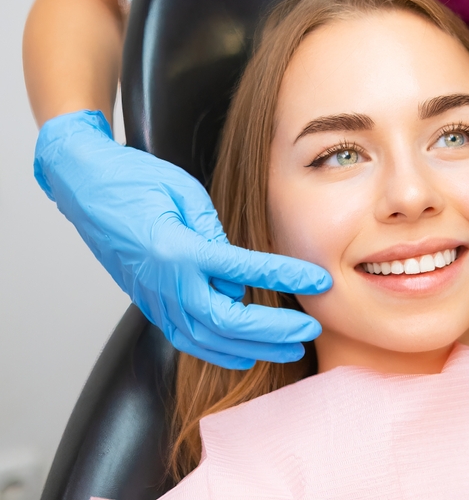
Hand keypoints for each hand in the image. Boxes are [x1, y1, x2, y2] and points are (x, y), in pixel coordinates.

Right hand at [34, 110, 331, 368]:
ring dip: (253, 349)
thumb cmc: (133, 180)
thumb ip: (216, 231)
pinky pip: (186, 338)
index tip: (319, 280)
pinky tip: (245, 353)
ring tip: (291, 349)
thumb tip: (244, 268)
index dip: (284, 277)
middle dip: (273, 332)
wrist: (83, 185)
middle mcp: (164, 282)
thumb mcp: (184, 193)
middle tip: (310, 329)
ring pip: (206, 339)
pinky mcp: (149, 303)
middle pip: (226, 323)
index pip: (243, 271)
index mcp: (177, 250)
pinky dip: (218, 351)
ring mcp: (153, 298)